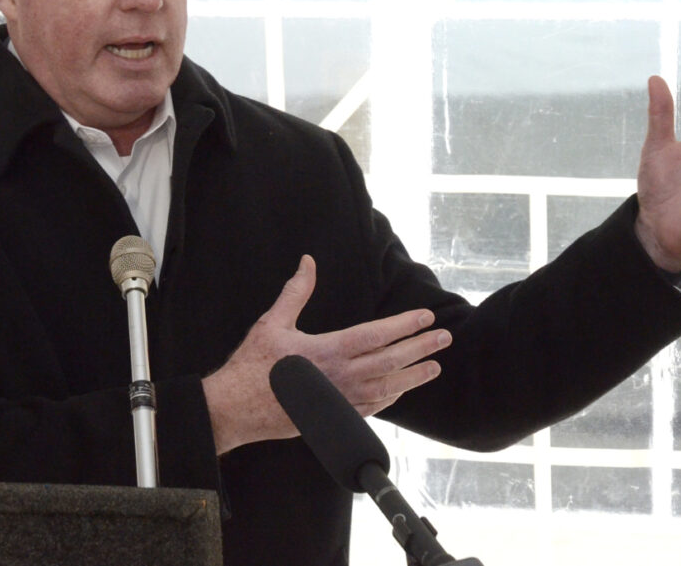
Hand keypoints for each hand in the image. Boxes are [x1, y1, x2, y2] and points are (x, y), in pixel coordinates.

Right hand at [201, 255, 451, 454]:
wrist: (236, 410)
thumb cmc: (252, 366)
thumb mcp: (272, 323)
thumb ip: (296, 292)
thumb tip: (307, 263)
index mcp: (328, 351)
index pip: (377, 335)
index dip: (405, 325)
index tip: (425, 317)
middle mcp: (341, 378)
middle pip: (391, 362)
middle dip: (421, 348)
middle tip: (444, 338)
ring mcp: (340, 401)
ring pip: (388, 388)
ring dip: (414, 376)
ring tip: (435, 367)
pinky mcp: (335, 418)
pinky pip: (372, 408)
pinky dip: (391, 398)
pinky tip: (401, 390)